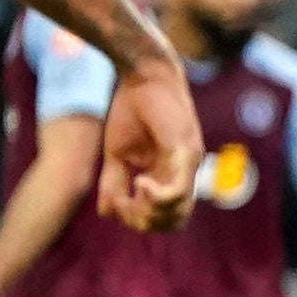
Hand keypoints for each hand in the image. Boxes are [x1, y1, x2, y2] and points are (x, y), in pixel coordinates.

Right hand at [101, 62, 203, 233]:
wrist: (142, 74)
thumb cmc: (130, 109)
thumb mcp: (116, 153)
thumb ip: (113, 183)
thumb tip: (106, 213)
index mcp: (170, 175)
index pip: (164, 217)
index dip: (136, 220)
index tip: (115, 203)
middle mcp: (185, 173)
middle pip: (172, 222)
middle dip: (142, 221)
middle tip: (123, 201)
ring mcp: (189, 163)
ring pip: (177, 212)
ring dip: (149, 212)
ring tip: (133, 189)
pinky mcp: (187, 152)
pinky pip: (178, 190)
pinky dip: (157, 196)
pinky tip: (140, 182)